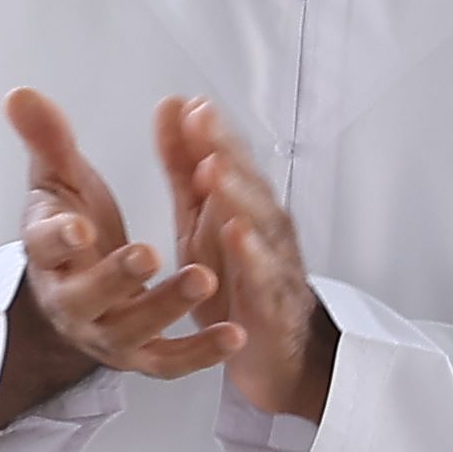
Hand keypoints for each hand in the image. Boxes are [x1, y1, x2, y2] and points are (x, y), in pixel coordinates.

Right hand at [0, 83, 243, 427]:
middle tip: (149, 253)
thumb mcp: (58, 182)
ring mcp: (105, 333)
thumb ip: (47, 139)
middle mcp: (71, 302)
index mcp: (46, 255)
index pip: (42, 246)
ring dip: (167, 307)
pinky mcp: (140, 355)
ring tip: (204, 277)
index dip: (57, 238)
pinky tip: (234, 334)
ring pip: (131, 331)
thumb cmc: (71, 230)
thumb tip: (20, 93)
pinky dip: (200, 355)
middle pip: (86, 297)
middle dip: (116, 277)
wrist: (74, 294)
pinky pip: (168, 362)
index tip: (76, 227)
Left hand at [164, 99, 334, 421]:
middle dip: (224, 148)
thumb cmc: (236, 274)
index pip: (230, 159)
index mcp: (244, 203)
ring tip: (212, 168)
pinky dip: (252, 255)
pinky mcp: (274, 303)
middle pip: (247, 181)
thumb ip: (185, 165)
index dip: (210, 131)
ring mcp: (273, 262)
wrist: (276, 349)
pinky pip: (264, 276)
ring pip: (259, 222)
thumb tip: (175, 105)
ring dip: (236, 192)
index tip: (189, 102)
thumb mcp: (199, 217)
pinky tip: (236, 236)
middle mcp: (265, 226)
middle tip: (201, 119)